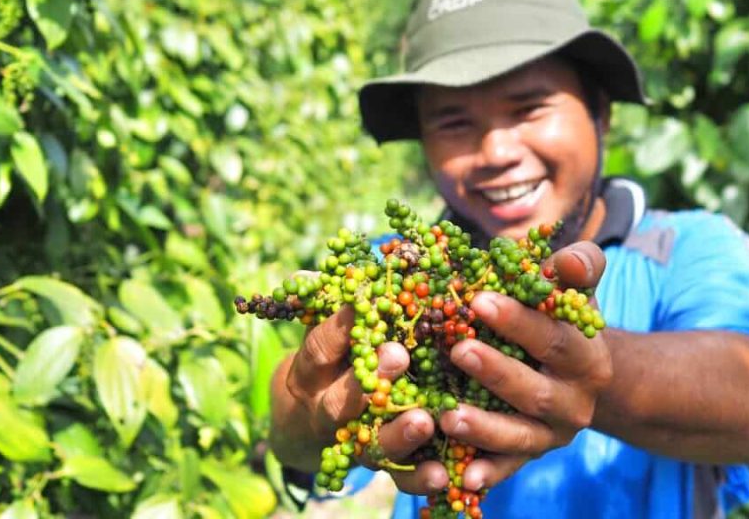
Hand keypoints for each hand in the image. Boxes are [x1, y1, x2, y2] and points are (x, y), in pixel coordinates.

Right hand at [271, 306, 437, 473]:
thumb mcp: (323, 336)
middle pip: (342, 401)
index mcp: (312, 372)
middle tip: (398, 355)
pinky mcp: (380, 468)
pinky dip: (419, 478)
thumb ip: (331, 306)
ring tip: (424, 420)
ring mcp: (353, 443)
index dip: (337, 329)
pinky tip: (442, 474)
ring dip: (397, 433)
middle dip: (369, 380)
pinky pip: (398, 478)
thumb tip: (323, 269)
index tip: (360, 305)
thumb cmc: (328, 364)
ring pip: (371, 444)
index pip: (319, 349)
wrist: (307, 430)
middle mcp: (327, 410)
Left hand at [385, 241, 612, 493]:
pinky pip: (507, 468)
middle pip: (534, 391)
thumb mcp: (575, 291)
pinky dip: (487, 472)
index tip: (478, 300)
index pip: (555, 339)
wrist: (581, 377)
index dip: (519, 321)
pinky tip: (463, 475)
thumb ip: (577, 269)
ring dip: (484, 427)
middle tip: (457, 349)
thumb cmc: (562, 320)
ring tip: (448, 415)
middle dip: (496, 371)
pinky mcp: (529, 458)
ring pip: (519, 436)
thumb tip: (569, 261)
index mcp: (587, 358)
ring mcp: (551, 435)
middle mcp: (574, 402)